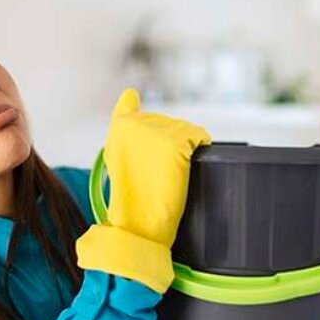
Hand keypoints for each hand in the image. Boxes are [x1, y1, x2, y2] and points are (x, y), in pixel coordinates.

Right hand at [75, 88, 210, 292]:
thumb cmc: (131, 197)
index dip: (149, 139)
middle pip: (166, 122)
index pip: (141, 115)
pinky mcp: (177, 143)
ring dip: (185, 149)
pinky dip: (200, 149)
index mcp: (120, 127)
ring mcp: (157, 133)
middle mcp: (137, 124)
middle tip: (159, 174)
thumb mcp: (119, 156)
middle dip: (169, 143)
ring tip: (171, 174)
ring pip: (185, 129)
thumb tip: (130, 92)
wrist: (139, 227)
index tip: (147, 159)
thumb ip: (124, 121)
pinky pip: (199, 136)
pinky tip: (190, 166)